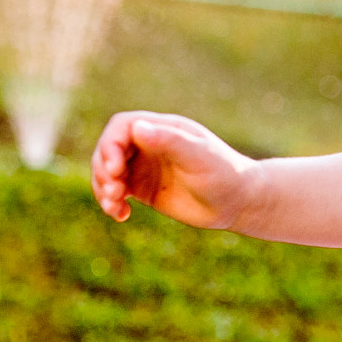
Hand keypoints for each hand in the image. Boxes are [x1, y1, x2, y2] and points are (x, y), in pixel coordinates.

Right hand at [90, 111, 254, 228]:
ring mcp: (145, 166)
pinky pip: (116, 192)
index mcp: (163, 129)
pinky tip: (121, 215)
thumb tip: (137, 127)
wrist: (238, 203)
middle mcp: (150, 144)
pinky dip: (111, 202)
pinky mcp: (144, 189)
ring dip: (102, 188)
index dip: (110, 144)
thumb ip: (170, 142)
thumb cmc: (225, 175)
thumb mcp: (199, 158)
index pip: (122, 126)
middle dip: (103, 169)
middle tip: (115, 191)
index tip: (114, 168)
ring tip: (115, 206)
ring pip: (107, 171)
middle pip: (108, 148)